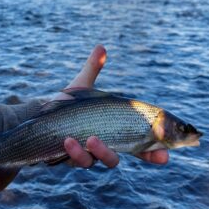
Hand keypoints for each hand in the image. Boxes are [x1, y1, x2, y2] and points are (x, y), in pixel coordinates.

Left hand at [58, 45, 168, 167]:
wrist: (42, 116)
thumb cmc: (67, 104)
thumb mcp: (82, 86)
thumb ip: (92, 68)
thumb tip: (101, 47)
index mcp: (113, 129)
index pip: (139, 142)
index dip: (153, 150)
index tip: (166, 154)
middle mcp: (105, 143)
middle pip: (130, 153)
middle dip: (141, 154)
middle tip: (154, 153)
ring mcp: (90, 153)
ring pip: (105, 160)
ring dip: (101, 151)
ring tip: (90, 138)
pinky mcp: (73, 159)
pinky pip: (79, 161)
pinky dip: (76, 152)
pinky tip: (67, 140)